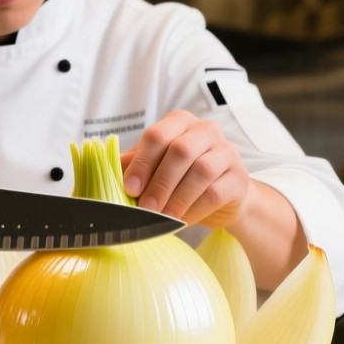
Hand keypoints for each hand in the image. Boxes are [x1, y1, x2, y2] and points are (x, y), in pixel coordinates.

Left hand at [120, 110, 250, 227]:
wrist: (222, 197)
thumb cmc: (182, 178)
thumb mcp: (155, 168)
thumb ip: (133, 165)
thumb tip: (103, 172)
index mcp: (179, 122)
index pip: (158, 135)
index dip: (142, 162)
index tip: (129, 188)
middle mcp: (205, 130)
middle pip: (181, 151)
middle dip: (160, 183)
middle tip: (145, 208)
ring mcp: (227, 151)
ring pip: (201, 171)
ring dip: (177, 198)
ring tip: (163, 218)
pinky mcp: (239, 177)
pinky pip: (216, 192)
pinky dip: (195, 209)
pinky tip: (182, 220)